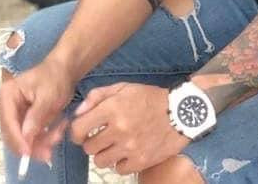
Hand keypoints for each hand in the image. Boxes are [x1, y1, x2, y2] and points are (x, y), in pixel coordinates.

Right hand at [0, 56, 74, 163]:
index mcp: (7, 96)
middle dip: (32, 144)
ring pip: (23, 140)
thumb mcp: (48, 95)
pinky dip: (45, 139)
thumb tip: (26, 137)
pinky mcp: (24, 123)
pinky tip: (58, 130)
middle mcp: (6, 108)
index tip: (28, 153)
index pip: (8, 123)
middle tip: (50, 151)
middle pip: (13, 136)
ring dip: (41, 143)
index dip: (17, 140)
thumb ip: (36, 116)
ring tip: (60, 133)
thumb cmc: (54, 77)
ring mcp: (15, 116)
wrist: (64, 70)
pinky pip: (31, 138)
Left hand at [70, 83, 188, 174]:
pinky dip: (120, 162)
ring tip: (115, 144)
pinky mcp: (140, 161)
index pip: (78, 129)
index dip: (77, 132)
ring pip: (100, 161)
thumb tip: (78, 113)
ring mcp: (129, 147)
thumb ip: (97, 96)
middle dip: (92, 141)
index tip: (83, 131)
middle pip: (88, 147)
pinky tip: (127, 151)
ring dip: (105, 153)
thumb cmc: (149, 97)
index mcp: (112, 109)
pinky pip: (118, 169)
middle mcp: (119, 129)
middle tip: (103, 136)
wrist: (180, 112)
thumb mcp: (123, 87)